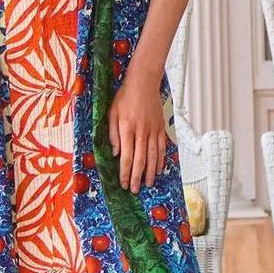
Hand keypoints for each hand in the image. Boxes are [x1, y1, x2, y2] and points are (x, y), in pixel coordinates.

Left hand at [108, 65, 166, 193]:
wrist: (143, 83)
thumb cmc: (125, 97)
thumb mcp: (112, 113)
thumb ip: (113, 134)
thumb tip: (115, 154)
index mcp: (127, 129)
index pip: (126, 157)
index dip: (125, 172)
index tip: (124, 183)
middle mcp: (141, 132)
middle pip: (140, 160)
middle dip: (137, 177)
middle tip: (135, 190)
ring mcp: (153, 131)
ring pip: (152, 156)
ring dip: (150, 172)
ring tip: (148, 184)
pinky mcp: (161, 128)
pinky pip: (161, 148)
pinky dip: (160, 160)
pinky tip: (159, 169)